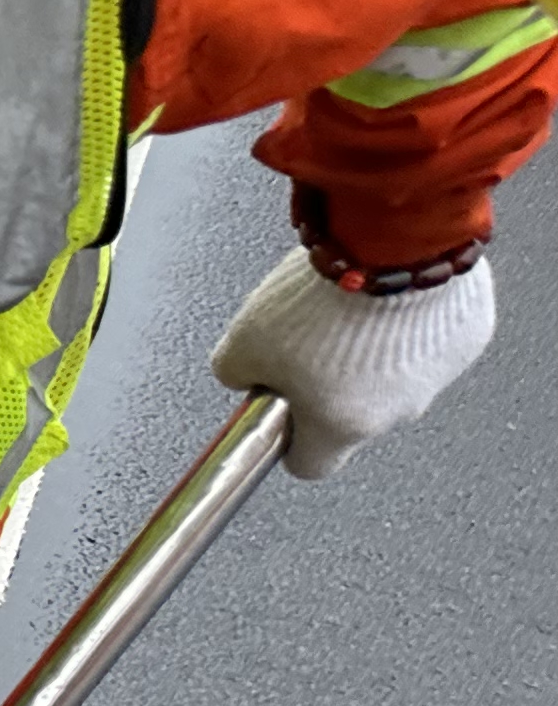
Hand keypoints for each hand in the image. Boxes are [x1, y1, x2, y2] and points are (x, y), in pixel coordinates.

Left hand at [208, 251, 494, 479]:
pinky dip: (411, 322)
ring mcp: (439, 376)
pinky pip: (431, 339)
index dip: (291, 439)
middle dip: (332, 384)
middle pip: (354, 414)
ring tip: (350, 308)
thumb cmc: (322, 296)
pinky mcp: (468, 336)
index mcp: (342, 427)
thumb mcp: (244, 340)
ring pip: (396, 376)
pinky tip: (389, 292)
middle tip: (314, 341)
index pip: (311, 463)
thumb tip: (240, 376)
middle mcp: (397, 411)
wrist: (393, 242)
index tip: (285, 416)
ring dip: (375, 351)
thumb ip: (236, 372)